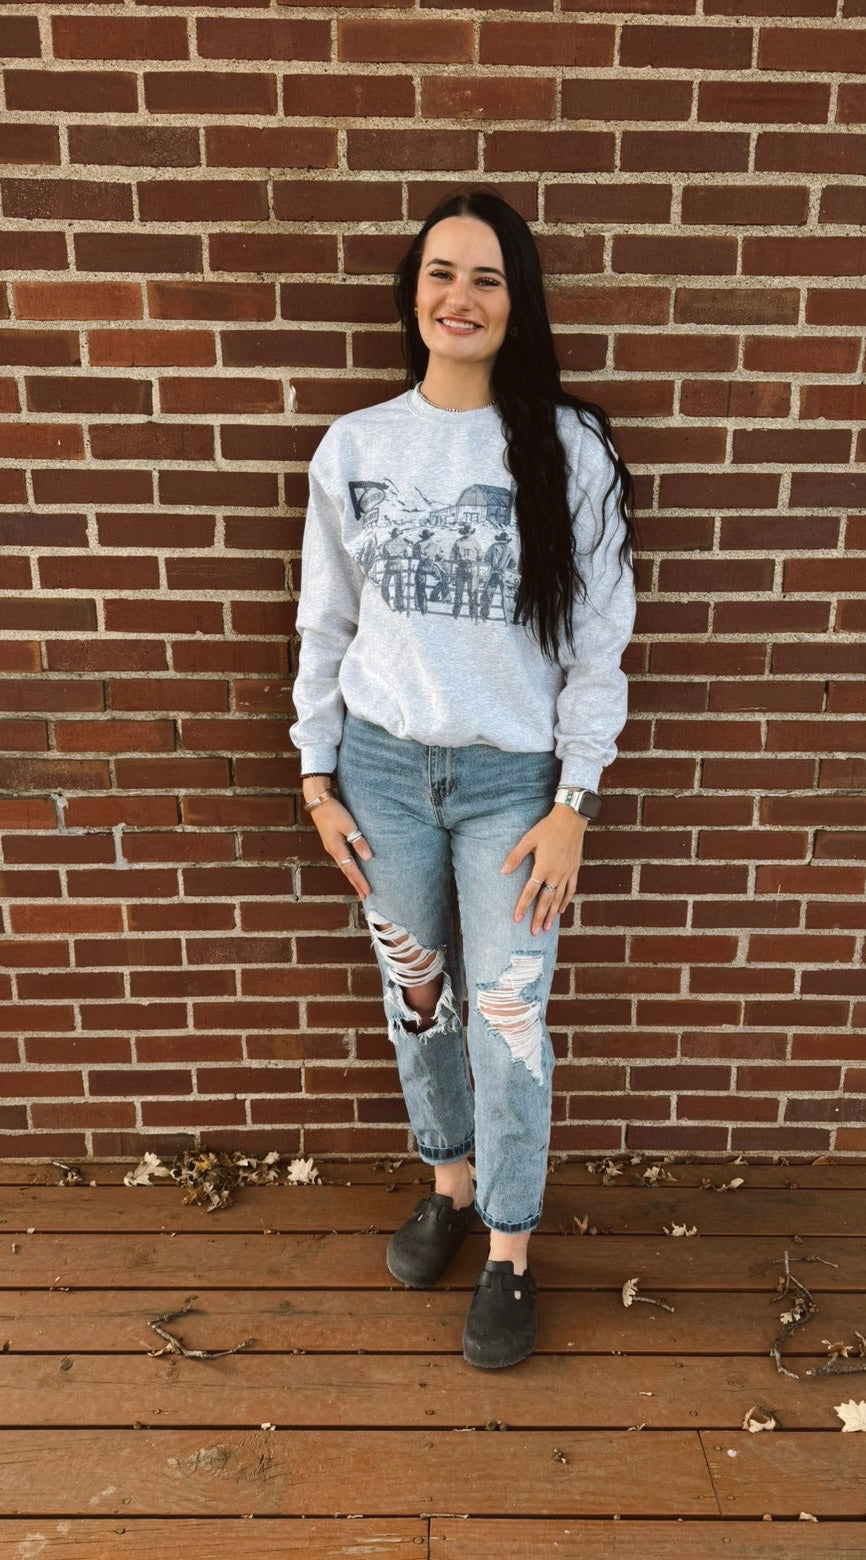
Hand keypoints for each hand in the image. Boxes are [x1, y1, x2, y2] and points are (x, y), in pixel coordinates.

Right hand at [305, 790, 372, 899]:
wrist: (318, 801)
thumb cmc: (334, 811)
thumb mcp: (348, 825)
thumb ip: (358, 840)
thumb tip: (368, 857)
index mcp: (337, 849)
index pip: (351, 870)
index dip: (360, 882)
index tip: (368, 893)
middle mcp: (333, 851)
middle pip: (347, 871)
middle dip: (356, 884)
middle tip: (364, 897)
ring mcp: (331, 846)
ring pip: (344, 866)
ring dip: (352, 877)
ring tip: (359, 886)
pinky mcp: (331, 841)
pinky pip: (342, 859)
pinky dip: (348, 867)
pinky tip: (352, 868)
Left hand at [501, 806, 587, 935]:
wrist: (571, 819)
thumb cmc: (547, 828)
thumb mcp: (528, 839)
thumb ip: (515, 857)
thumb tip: (503, 871)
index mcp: (543, 867)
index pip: (530, 891)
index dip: (523, 906)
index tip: (517, 919)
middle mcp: (556, 874)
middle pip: (546, 900)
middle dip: (539, 917)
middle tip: (534, 932)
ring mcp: (567, 873)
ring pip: (559, 898)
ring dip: (552, 914)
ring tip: (546, 927)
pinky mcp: (575, 870)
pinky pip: (571, 890)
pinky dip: (566, 901)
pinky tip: (561, 910)